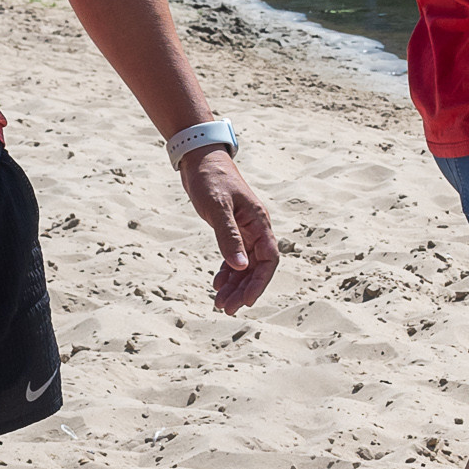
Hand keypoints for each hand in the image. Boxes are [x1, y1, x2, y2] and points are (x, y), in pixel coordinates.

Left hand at [178, 146, 279, 313]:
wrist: (200, 159)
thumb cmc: (210, 179)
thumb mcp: (218, 208)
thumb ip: (228, 237)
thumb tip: (240, 267)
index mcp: (259, 222)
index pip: (269, 259)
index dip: (260, 282)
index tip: (246, 302)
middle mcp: (256, 228)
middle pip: (257, 267)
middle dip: (243, 290)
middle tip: (225, 309)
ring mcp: (245, 230)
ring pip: (245, 266)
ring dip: (234, 285)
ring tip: (218, 304)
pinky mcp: (232, 230)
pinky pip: (234, 257)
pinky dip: (227, 273)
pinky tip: (216, 285)